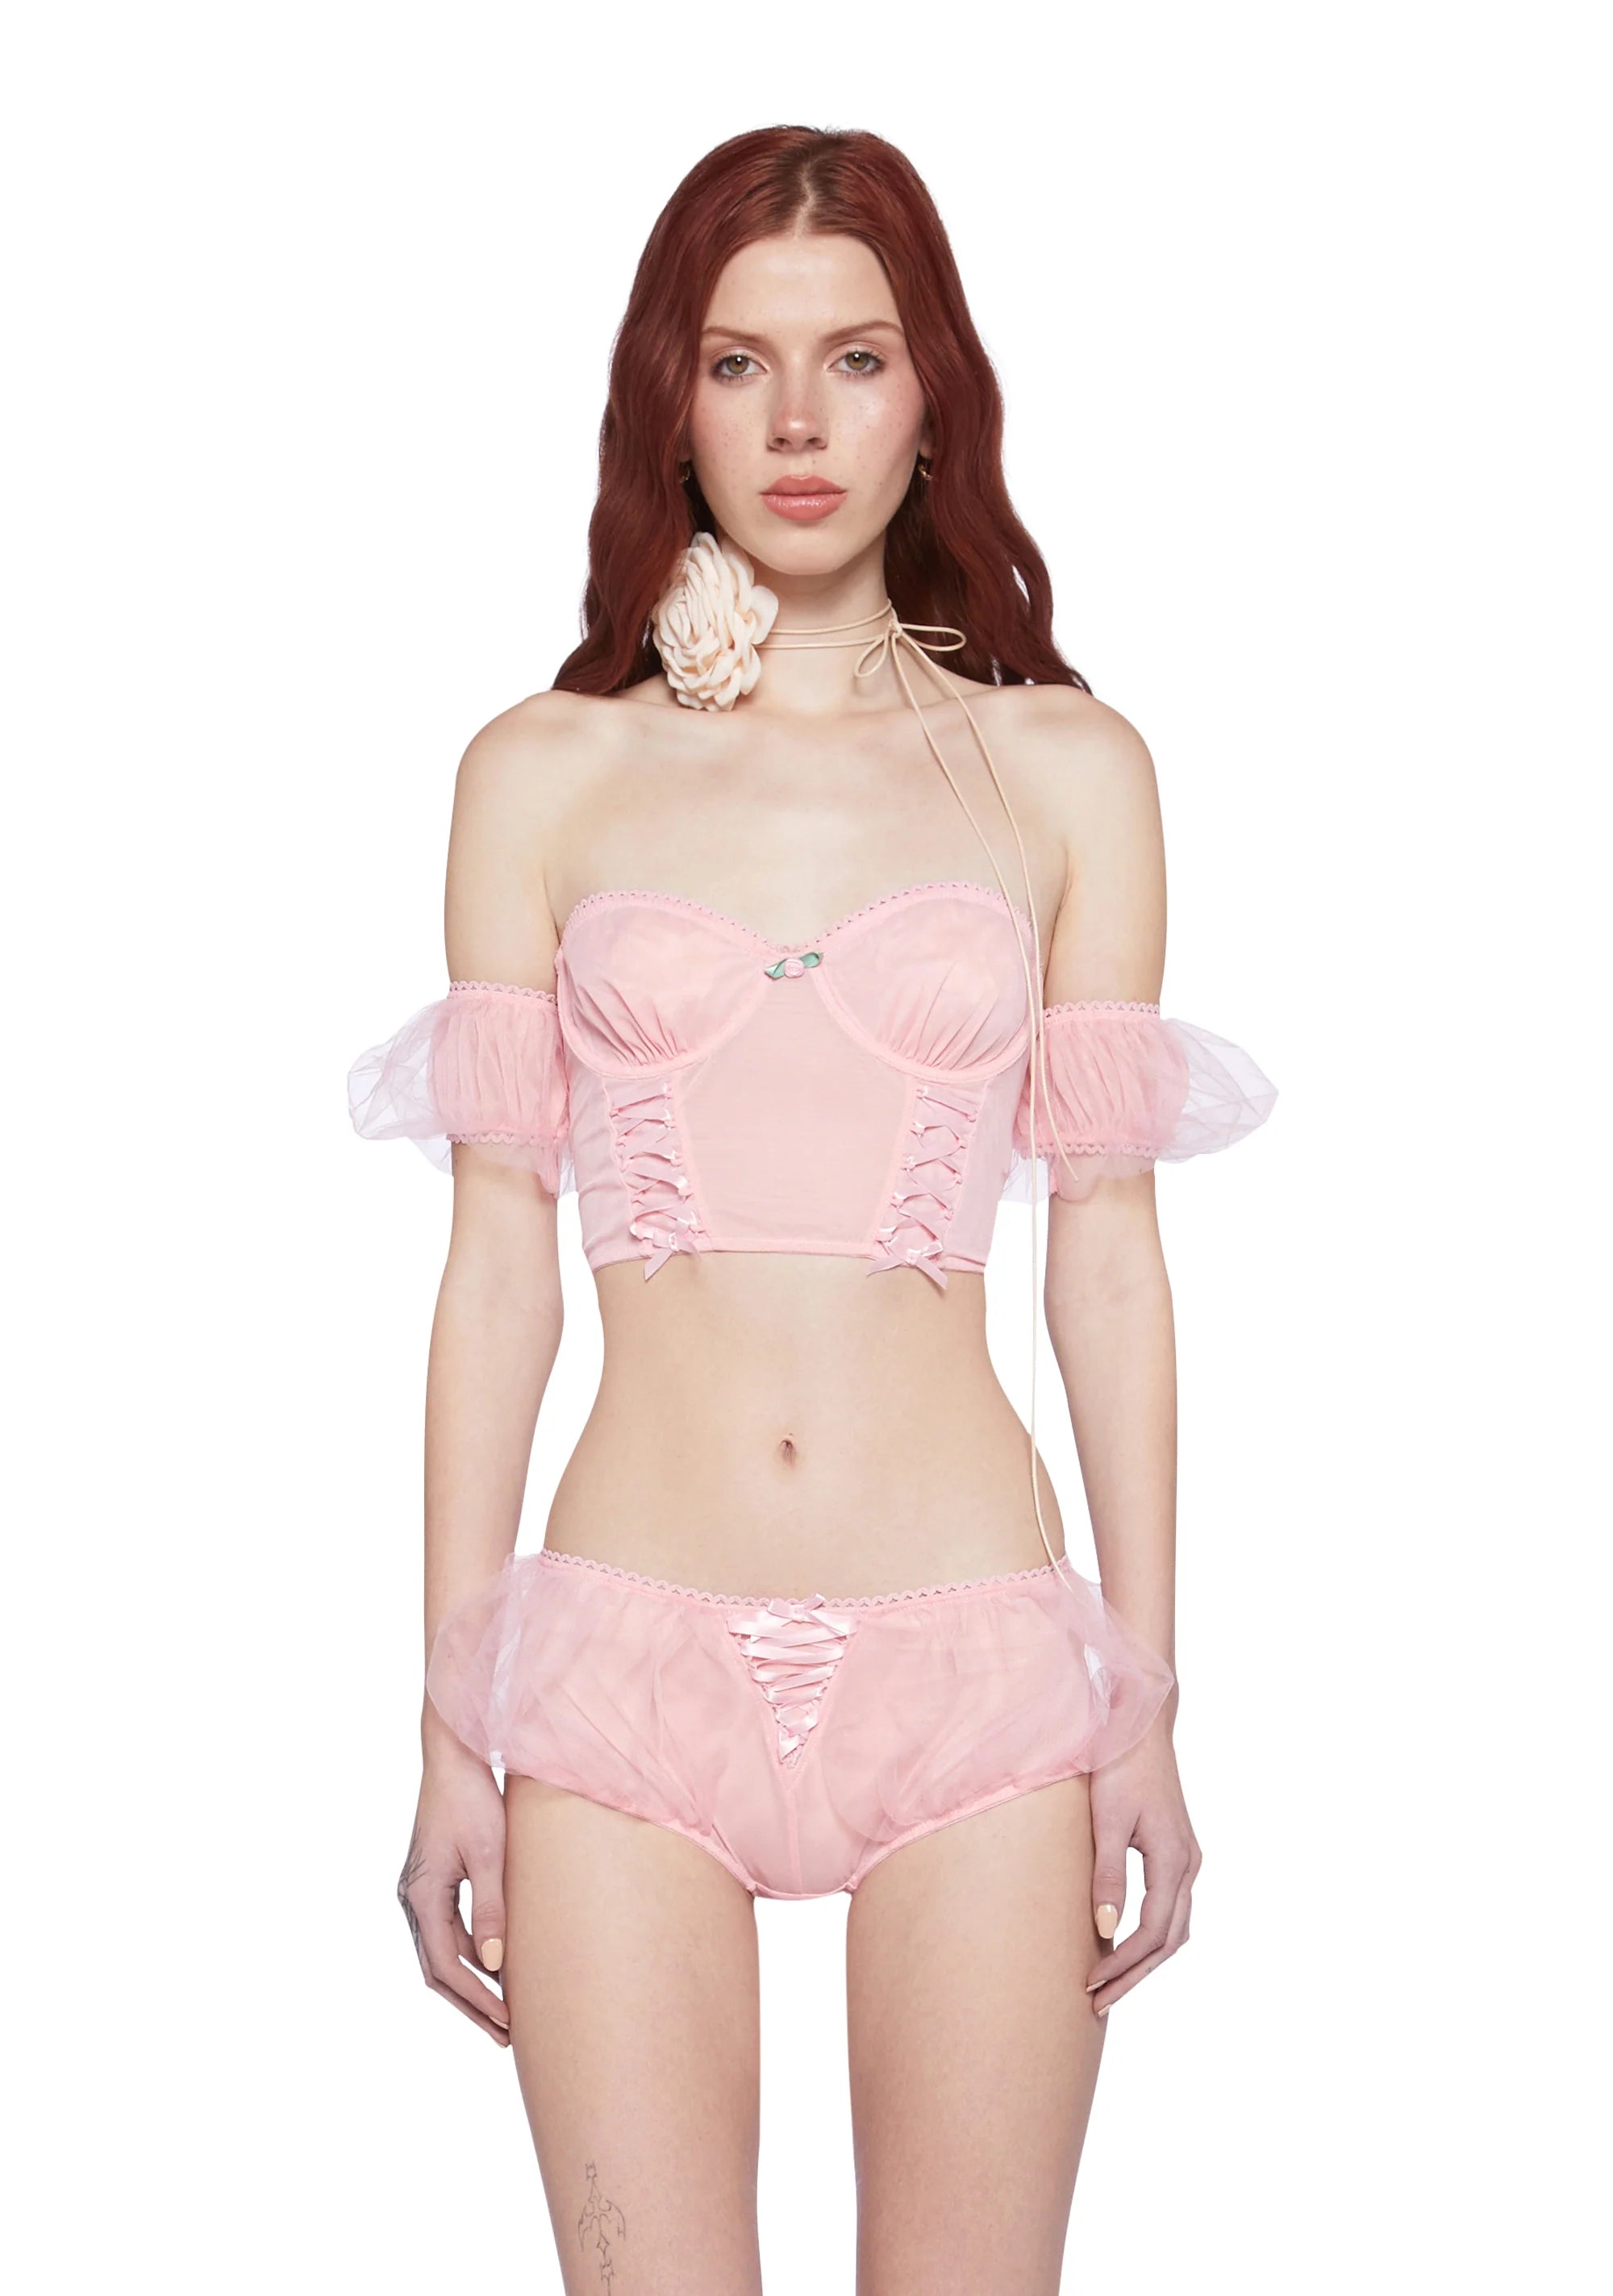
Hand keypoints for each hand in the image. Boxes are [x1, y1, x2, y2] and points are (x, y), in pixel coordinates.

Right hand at [397, 1742, 511, 2044]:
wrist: (452, 1757)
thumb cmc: (472, 1798)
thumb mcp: (488, 1853)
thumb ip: (491, 1908)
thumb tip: (495, 1964)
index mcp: (421, 1895)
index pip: (447, 1966)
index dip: (477, 1998)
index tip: (507, 2022)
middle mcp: (412, 1898)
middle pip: (437, 1970)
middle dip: (470, 2004)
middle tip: (505, 2035)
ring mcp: (418, 1890)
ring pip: (440, 1953)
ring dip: (469, 1983)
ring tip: (504, 2011)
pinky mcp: (431, 1880)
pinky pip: (446, 1931)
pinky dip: (468, 1954)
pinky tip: (496, 1965)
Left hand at [1086, 1716, 1200, 2014]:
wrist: (1140, 1725)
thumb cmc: (1119, 1767)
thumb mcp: (1107, 1821)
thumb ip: (1108, 1876)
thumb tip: (1105, 1931)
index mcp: (1175, 1860)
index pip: (1153, 1933)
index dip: (1123, 1964)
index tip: (1090, 1984)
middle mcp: (1188, 1864)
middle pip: (1169, 1940)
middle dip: (1134, 1974)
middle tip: (1097, 2002)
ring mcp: (1187, 1858)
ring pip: (1174, 1928)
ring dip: (1145, 1959)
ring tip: (1109, 1984)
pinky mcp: (1177, 1850)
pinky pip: (1170, 1907)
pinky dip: (1151, 1935)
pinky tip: (1123, 1943)